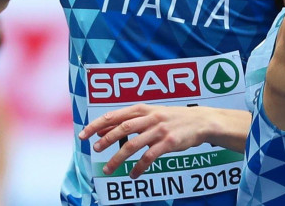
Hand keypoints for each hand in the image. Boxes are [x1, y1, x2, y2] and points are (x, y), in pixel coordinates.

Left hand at [79, 104, 215, 177]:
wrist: (201, 120)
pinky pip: (149, 157)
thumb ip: (129, 120)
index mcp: (143, 109)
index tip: (83, 134)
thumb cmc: (173, 118)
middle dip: (106, 140)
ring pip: (133, 145)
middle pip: (123, 129)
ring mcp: (159, 130)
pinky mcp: (169, 142)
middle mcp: (150, 118)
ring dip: (118, 158)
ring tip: (109, 169)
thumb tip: (102, 128)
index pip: (115, 116)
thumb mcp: (151, 113)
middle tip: (95, 150)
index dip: (98, 124)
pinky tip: (133, 175)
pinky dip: (139, 167)